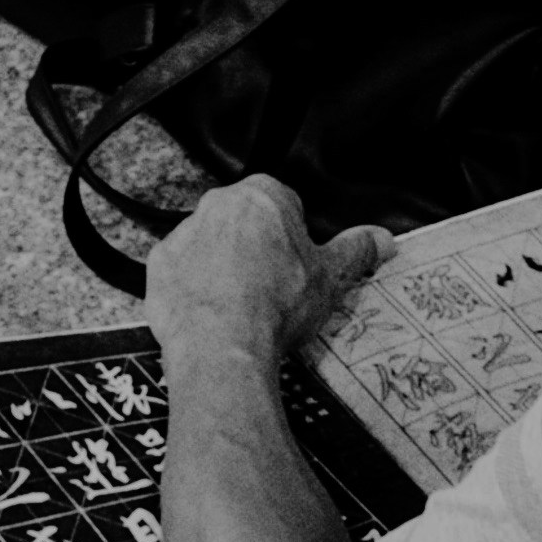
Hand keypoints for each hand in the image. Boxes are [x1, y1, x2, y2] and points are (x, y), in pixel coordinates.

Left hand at [143, 173, 390, 370]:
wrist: (223, 346)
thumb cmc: (275, 308)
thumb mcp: (330, 278)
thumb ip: (356, 251)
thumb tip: (381, 239)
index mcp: (263, 196)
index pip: (286, 204)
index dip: (295, 238)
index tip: (297, 264)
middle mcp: (219, 205)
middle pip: (245, 222)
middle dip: (258, 249)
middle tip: (273, 288)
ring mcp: (185, 234)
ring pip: (211, 246)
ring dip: (224, 267)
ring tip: (243, 306)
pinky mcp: (160, 266)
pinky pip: (181, 272)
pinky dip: (194, 289)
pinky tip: (214, 314)